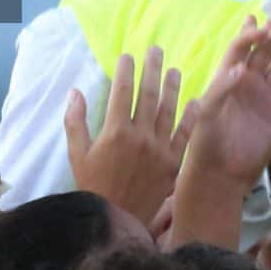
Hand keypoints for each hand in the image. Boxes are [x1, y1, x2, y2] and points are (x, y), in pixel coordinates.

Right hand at [66, 48, 186, 221]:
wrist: (116, 219)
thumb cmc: (93, 186)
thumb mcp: (77, 154)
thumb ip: (75, 121)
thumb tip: (74, 91)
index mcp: (115, 131)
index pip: (122, 91)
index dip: (126, 70)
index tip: (128, 55)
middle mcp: (140, 136)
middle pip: (148, 94)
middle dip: (152, 69)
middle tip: (156, 50)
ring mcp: (159, 149)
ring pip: (168, 110)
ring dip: (172, 87)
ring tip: (174, 69)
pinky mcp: (173, 164)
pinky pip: (184, 135)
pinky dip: (190, 117)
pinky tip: (195, 101)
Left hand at [180, 18, 270, 197]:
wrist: (221, 174)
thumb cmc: (206, 142)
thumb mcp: (207, 112)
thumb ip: (223, 89)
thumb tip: (242, 69)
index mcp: (225, 77)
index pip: (240, 47)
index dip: (253, 35)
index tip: (268, 29)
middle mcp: (246, 82)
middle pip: (264, 52)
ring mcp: (262, 97)